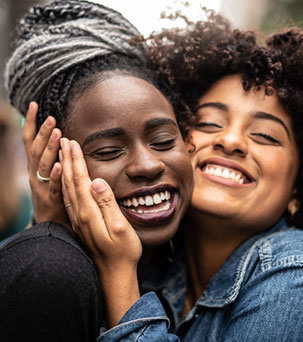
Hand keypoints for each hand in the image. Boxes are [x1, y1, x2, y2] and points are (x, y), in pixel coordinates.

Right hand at [23, 102, 67, 225]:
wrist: (49, 222)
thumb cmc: (51, 192)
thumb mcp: (47, 171)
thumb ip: (50, 155)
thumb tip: (56, 133)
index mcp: (34, 165)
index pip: (29, 141)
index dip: (30, 123)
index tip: (34, 105)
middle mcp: (34, 173)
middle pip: (36, 150)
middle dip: (42, 133)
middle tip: (51, 118)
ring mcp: (41, 186)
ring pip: (44, 165)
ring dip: (50, 148)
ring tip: (57, 133)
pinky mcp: (51, 199)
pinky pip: (53, 185)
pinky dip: (56, 174)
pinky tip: (61, 164)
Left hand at [59, 138, 142, 268]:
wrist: (114, 274)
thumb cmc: (123, 252)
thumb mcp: (120, 227)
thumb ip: (108, 203)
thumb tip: (96, 181)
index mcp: (89, 212)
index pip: (80, 180)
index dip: (76, 160)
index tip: (73, 142)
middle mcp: (80, 215)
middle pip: (71, 182)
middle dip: (67, 159)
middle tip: (64, 140)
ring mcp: (78, 220)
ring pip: (67, 189)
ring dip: (64, 170)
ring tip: (62, 154)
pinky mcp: (80, 225)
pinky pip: (69, 199)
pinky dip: (66, 184)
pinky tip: (67, 180)